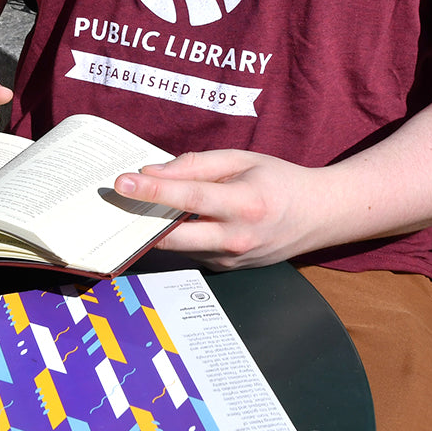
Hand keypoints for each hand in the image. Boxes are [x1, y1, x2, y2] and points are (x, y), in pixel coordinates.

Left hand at [115, 149, 319, 269]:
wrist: (319, 216)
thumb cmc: (279, 180)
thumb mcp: (241, 160)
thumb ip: (195, 164)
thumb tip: (153, 171)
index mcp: (244, 203)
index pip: (188, 197)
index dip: (152, 189)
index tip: (122, 182)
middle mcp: (237, 238)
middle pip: (173, 236)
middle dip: (139, 219)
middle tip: (112, 202)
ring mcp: (231, 260)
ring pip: (178, 246)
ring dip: (156, 227)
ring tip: (138, 204)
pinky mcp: (226, 270)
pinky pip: (191, 251)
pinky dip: (177, 234)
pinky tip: (173, 218)